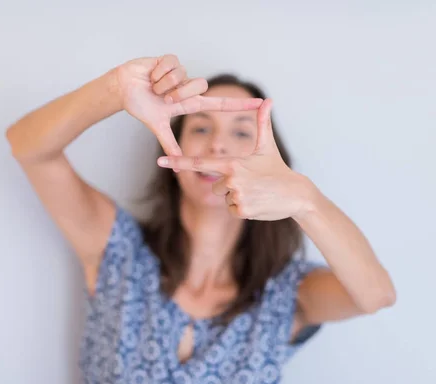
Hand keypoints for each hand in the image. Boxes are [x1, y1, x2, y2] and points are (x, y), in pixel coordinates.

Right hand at [113, 54, 263, 155]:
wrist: (123, 89)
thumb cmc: (140, 105)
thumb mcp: (157, 126)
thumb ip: (169, 144)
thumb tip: (176, 166)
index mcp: (189, 103)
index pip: (219, 104)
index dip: (239, 104)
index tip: (261, 103)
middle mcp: (188, 87)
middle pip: (199, 87)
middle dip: (178, 93)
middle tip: (163, 97)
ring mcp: (181, 73)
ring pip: (183, 76)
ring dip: (165, 84)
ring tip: (154, 86)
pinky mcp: (170, 59)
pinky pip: (172, 65)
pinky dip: (158, 73)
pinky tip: (151, 75)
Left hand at [156, 99, 316, 219]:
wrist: (296, 194)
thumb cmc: (278, 169)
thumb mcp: (267, 147)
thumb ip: (262, 124)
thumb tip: (268, 100)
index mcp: (232, 163)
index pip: (199, 163)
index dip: (178, 162)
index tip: (160, 161)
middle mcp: (231, 179)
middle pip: (216, 186)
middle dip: (230, 187)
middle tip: (250, 184)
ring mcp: (236, 195)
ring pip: (224, 199)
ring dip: (237, 198)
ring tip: (255, 192)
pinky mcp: (242, 210)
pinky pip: (232, 210)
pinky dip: (243, 209)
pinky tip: (256, 203)